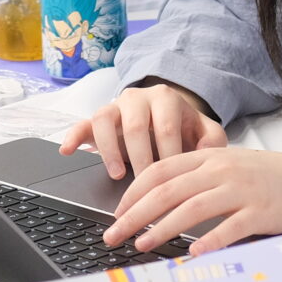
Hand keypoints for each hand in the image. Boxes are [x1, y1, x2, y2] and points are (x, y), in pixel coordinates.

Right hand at [61, 82, 223, 180]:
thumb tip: (210, 153)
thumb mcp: (205, 132)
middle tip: (147, 183)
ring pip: (104, 120)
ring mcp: (115, 107)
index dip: (168, 155)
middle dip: (140, 158)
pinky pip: (81, 123)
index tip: (173, 180)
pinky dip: (73, 136)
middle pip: (134, 126)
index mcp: (166, 98)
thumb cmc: (185, 129)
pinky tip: (68, 151)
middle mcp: (138, 97)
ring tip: (118, 174)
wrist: (167, 116)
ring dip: (108, 150)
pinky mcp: (97, 119)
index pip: (165, 127)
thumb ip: (214, 140)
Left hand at [102, 148, 281, 252]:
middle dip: (135, 213)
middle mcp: (222, 170)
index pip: (160, 171)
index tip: (117, 213)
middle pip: (167, 190)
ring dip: (161, 227)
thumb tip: (157, 200)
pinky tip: (192, 254)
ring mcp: (242, 190)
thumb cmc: (269, 177)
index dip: (133, 193)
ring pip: (192, 207)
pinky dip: (209, 240)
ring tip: (142, 244)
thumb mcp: (230, 167)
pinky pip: (230, 227)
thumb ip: (197, 178)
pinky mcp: (261, 212)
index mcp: (210, 157)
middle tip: (114, 234)